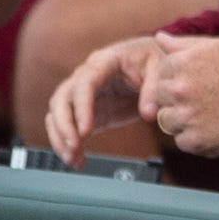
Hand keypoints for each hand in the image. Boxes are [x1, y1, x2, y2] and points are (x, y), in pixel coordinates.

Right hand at [44, 37, 155, 166]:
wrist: (154, 63)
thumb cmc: (155, 58)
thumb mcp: (160, 67)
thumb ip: (153, 90)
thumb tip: (149, 113)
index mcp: (104, 62)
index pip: (84, 84)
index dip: (81, 108)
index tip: (85, 130)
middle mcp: (87, 78)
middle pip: (62, 99)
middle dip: (63, 125)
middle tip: (73, 146)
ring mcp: (86, 96)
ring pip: (59, 114)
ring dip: (60, 137)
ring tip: (72, 159)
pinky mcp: (90, 113)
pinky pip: (71, 128)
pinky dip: (70, 145)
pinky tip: (77, 161)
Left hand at [137, 33, 218, 157]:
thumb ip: (185, 44)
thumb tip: (159, 38)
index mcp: (182, 63)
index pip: (162, 72)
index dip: (178, 78)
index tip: (197, 83)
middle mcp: (180, 90)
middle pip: (160, 97)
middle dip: (177, 99)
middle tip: (202, 101)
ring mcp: (187, 117)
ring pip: (167, 121)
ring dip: (183, 120)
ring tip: (208, 116)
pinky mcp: (197, 141)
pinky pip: (182, 142)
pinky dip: (195, 138)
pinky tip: (214, 129)